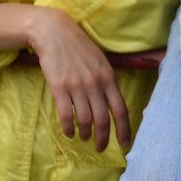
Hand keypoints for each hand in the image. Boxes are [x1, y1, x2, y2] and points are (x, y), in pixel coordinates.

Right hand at [25, 7, 130, 151]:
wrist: (55, 33)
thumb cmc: (79, 47)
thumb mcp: (100, 61)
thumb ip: (107, 81)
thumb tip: (112, 102)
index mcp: (109, 77)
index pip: (121, 109)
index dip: (124, 129)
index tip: (125, 144)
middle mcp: (96, 84)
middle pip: (103, 119)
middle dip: (103, 138)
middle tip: (100, 148)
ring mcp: (77, 86)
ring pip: (85, 120)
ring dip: (85, 133)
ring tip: (83, 138)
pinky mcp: (59, 88)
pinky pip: (65, 115)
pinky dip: (68, 128)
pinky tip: (69, 133)